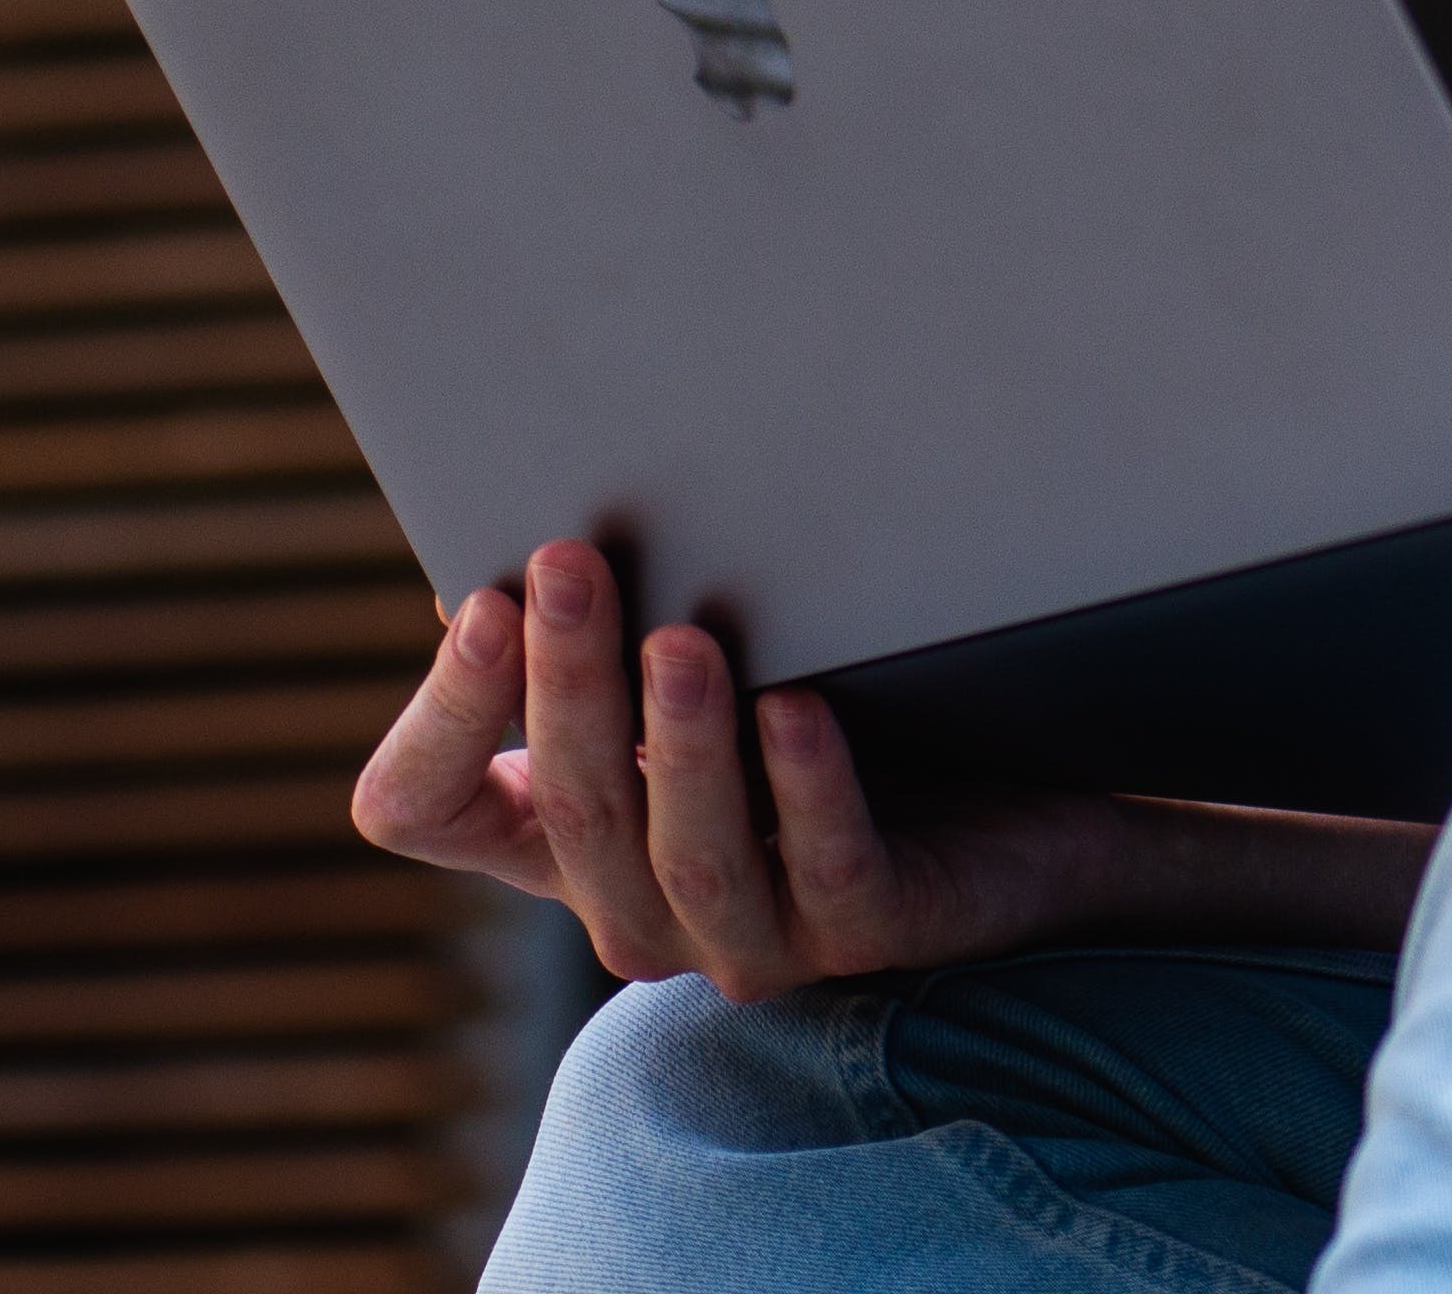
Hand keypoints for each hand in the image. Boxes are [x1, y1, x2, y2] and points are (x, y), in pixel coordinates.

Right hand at [350, 540, 1429, 999]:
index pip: (423, 806)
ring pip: (686, 855)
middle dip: (569, 677)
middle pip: (569, 809)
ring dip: (680, 740)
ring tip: (684, 632)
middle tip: (572, 559)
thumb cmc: (838, 699)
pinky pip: (828, 872)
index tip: (478, 591)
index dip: (446, 710)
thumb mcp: (701, 656)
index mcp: (561, 835)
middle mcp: (633, 904)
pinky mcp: (870, 934)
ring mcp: (749, 935)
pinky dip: (808, 789)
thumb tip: (512, 515)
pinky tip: (801, 707)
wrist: (1028, 797)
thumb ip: (611, 615)